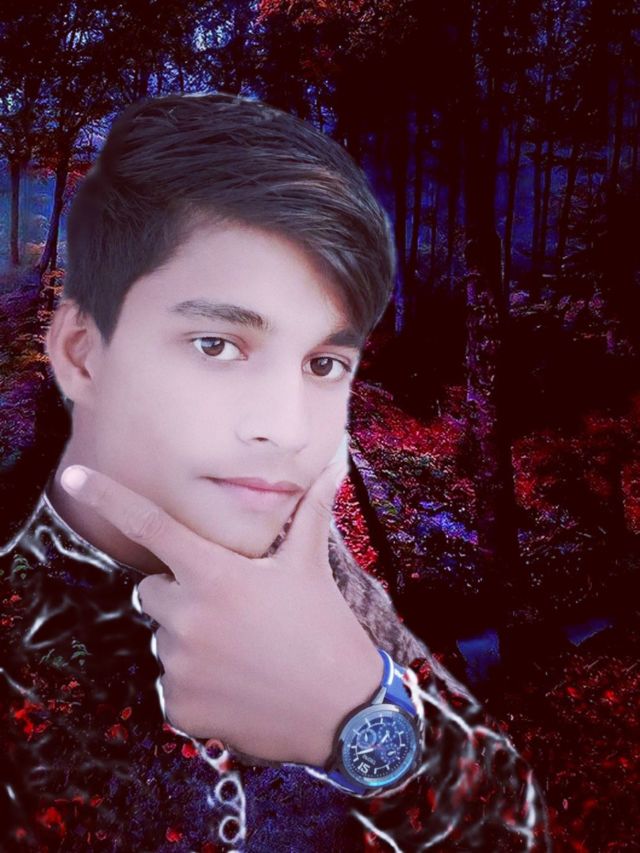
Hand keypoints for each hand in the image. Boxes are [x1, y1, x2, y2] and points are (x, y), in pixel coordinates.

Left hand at [60, 445, 382, 765]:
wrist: (343, 711)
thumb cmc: (325, 629)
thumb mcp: (311, 567)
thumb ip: (310, 511)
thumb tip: (332, 463)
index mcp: (215, 575)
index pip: (151, 526)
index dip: (108, 497)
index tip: (73, 478)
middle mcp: (187, 617)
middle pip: (153, 590)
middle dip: (181, 594)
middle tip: (230, 609)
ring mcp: (179, 665)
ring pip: (164, 637)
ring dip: (190, 639)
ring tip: (240, 651)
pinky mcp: (179, 706)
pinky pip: (171, 681)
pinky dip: (196, 682)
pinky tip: (235, 684)